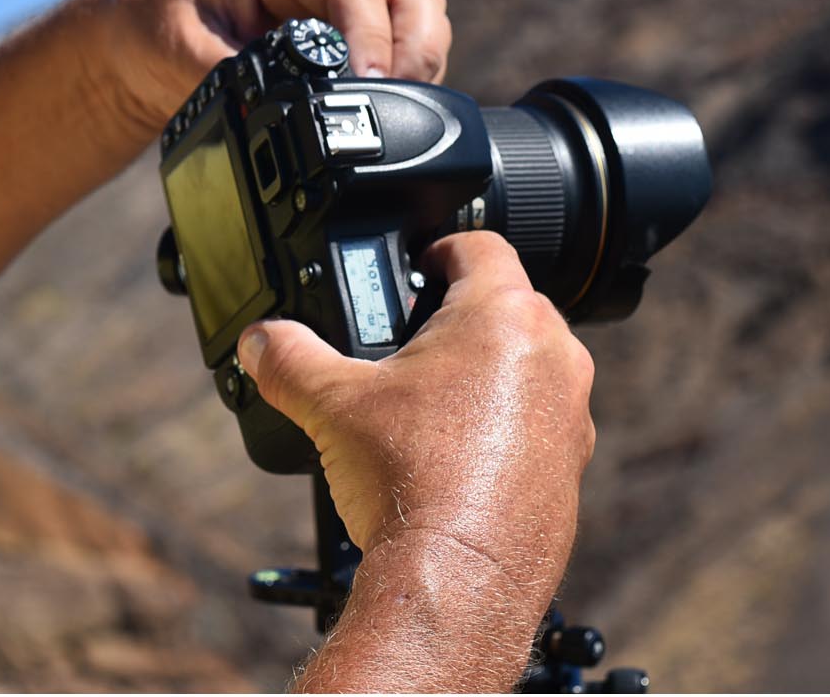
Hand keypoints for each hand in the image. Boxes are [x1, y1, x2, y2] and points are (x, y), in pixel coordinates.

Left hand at [105, 0, 449, 137]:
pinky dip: (406, 77)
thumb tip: (277, 112)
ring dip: (420, 61)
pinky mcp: (345, 35)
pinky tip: (383, 109)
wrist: (138, 40)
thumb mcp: (177, 50)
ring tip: (394, 109)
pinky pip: (400, 46)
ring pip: (417, 14)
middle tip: (394, 99)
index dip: (373, 33)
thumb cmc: (152, 27)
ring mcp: (336, 1)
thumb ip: (231, 75)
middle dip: (417, 45)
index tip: (370, 81)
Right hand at [240, 234, 592, 620]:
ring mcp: (572, 418)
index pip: (480, 244)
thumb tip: (257, 340)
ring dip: (485, 370)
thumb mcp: (330, 403)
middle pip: (509, 304)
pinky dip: (502, 427)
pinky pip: (539, 424)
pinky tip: (451, 456)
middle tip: (407, 338)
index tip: (414, 262)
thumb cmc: (411, 484)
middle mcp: (554, 358)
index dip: (438, 244)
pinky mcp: (572, 471)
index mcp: (505, 318)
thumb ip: (287, 355)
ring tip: (426, 402)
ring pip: (528, 365)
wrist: (458, 584)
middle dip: (458, 313)